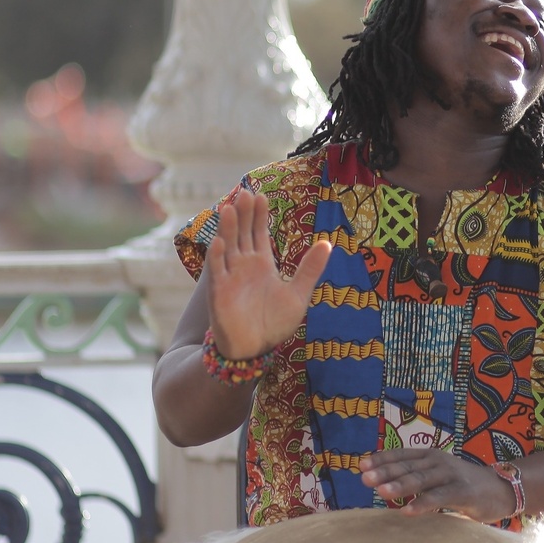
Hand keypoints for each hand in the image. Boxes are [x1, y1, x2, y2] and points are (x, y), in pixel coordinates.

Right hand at [207, 190, 332, 358]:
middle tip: (245, 192)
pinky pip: (216, 272)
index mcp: (262, 264)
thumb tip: (327, 244)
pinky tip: (220, 242)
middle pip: (242, 233)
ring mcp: (230, 277)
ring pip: (227, 247)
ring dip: (228, 228)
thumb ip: (310, 269)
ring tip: (230, 207)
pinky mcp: (219, 293)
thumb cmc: (274, 323)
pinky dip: (216, 257)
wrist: (255, 350)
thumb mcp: (298, 294)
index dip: (260, 215)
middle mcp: (244, 266)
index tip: (261, 195)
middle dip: (244, 214)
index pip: (259, 233)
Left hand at [361, 449, 517, 521]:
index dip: (382, 459)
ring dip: (401, 485)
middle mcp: (438, 462)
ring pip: (422, 479)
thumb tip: (384, 486)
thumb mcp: (437, 476)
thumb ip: (416, 477)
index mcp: (430, 456)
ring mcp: (451, 475)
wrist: (501, 488)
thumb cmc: (463, 485)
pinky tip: (407, 511)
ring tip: (382, 492)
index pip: (402, 455)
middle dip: (385, 472)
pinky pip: (439, 497)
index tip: (362, 466)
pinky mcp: (463, 492)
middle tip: (364, 478)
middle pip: (408, 466)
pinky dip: (422, 504)